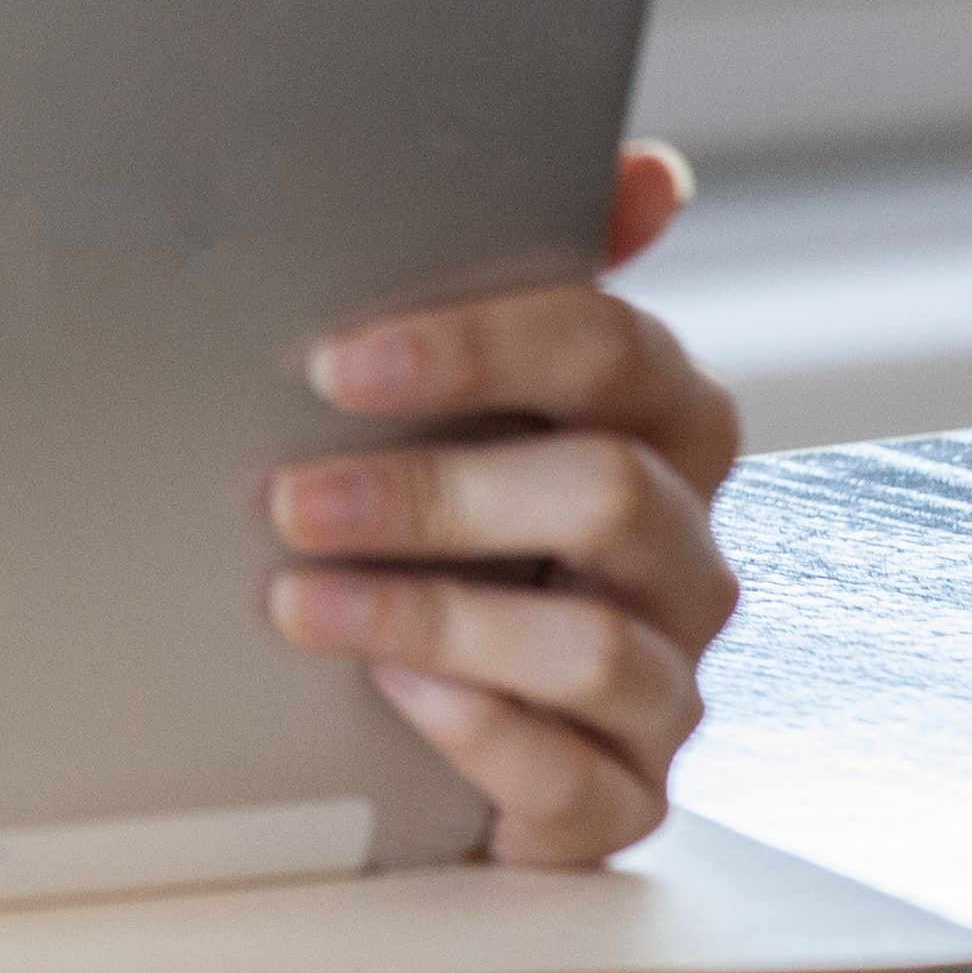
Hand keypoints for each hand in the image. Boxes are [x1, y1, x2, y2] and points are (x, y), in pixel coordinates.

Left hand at [262, 141, 743, 866]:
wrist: (408, 711)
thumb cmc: (440, 518)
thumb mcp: (456, 391)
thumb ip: (520, 273)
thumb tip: (646, 174)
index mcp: (660, 425)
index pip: (612, 348)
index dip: (477, 345)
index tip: (334, 361)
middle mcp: (683, 553)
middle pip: (610, 491)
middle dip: (434, 491)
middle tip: (288, 496)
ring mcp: (665, 683)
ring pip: (591, 644)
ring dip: (429, 613)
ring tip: (297, 603)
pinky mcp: (623, 798)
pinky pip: (577, 777)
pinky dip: (480, 734)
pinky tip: (394, 697)